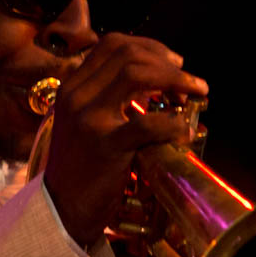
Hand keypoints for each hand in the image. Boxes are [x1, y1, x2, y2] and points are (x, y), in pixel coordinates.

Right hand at [42, 33, 207, 245]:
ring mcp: (88, 120)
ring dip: (174, 79)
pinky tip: (182, 130)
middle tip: (191, 82)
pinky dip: (173, 122)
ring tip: (195, 93)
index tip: (174, 61)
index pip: (112, 44)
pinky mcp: (105, 147)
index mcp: (71, 87)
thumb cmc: (79, 169)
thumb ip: (106, 98)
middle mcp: (76, 96)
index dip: (150, 47)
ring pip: (136, 75)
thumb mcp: (82, 123)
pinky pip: (148, 123)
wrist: (60, 211)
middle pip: (127, 54)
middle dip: (168, 62)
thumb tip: (154, 80)